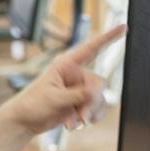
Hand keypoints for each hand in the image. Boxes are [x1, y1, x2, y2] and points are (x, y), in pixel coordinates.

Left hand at [1, 25, 126, 134]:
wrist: (25, 121)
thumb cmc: (33, 104)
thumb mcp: (54, 98)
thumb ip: (77, 95)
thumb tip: (96, 92)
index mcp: (66, 64)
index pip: (91, 48)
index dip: (108, 37)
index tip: (124, 27)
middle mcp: (75, 75)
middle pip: (98, 84)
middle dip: (92, 102)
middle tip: (83, 116)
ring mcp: (79, 89)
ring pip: (99, 99)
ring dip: (89, 112)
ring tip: (74, 122)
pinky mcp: (80, 103)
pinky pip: (96, 108)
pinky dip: (89, 117)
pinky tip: (76, 124)